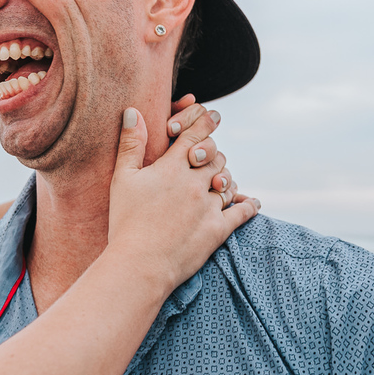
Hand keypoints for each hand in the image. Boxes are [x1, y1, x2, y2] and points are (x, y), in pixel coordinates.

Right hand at [107, 106, 259, 292]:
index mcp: (172, 167)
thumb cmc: (125, 221)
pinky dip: (248, 204)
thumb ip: (130, 144)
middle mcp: (195, 182)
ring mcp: (209, 206)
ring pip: (228, 182)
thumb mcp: (122, 179)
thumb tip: (132, 110)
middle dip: (213, 153)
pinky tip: (251, 202)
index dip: (205, 122)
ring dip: (225, 178)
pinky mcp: (218, 229)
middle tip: (209, 155)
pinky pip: (241, 211)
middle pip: (215, 157)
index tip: (213, 116)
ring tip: (220, 181)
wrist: (139, 263)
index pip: (195, 135)